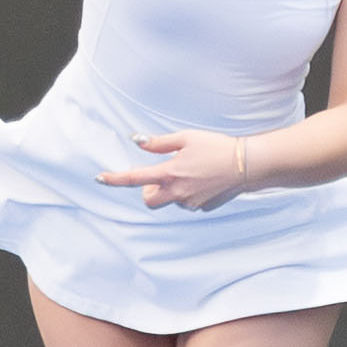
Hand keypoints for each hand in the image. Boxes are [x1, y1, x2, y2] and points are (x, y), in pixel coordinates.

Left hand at [97, 130, 250, 211]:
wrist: (247, 164)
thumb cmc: (217, 147)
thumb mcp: (186, 138)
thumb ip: (159, 143)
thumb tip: (137, 142)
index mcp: (170, 174)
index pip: (134, 179)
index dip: (114, 179)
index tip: (100, 178)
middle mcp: (178, 193)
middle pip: (149, 200)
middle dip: (149, 191)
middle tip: (161, 176)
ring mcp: (191, 203)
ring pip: (171, 200)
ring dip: (173, 189)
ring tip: (193, 171)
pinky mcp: (203, 207)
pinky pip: (188, 202)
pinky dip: (189, 192)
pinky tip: (205, 179)